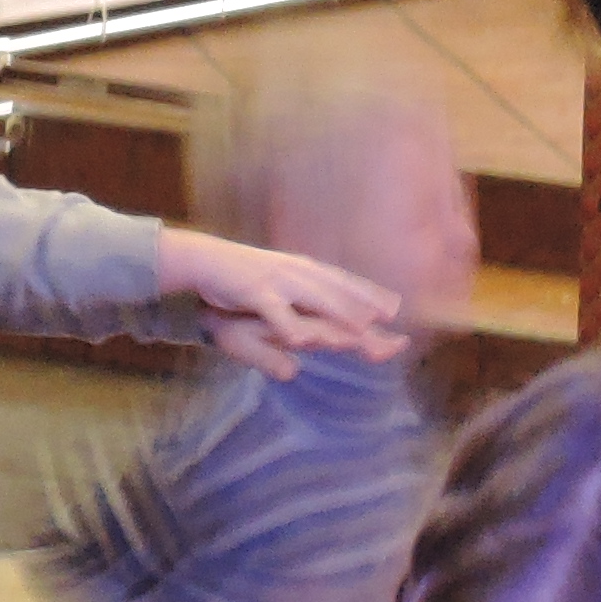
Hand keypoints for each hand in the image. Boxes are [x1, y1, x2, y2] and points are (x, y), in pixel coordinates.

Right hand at [155, 229, 404, 380]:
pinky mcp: (254, 291)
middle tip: (392, 317)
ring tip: (363, 327)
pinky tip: (301, 342)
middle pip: (338, 289)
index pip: (344, 282)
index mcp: (306, 271)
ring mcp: (278, 281)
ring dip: (339, 311)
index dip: (370, 294)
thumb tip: (318, 330)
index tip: (396, 307)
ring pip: (314, 297)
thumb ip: (299, 310)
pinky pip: (274, 311)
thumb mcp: (277, 295)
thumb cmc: (243, 280)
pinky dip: (289, 324)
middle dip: (365, 302)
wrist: (205, 260)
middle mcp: (298, 273)